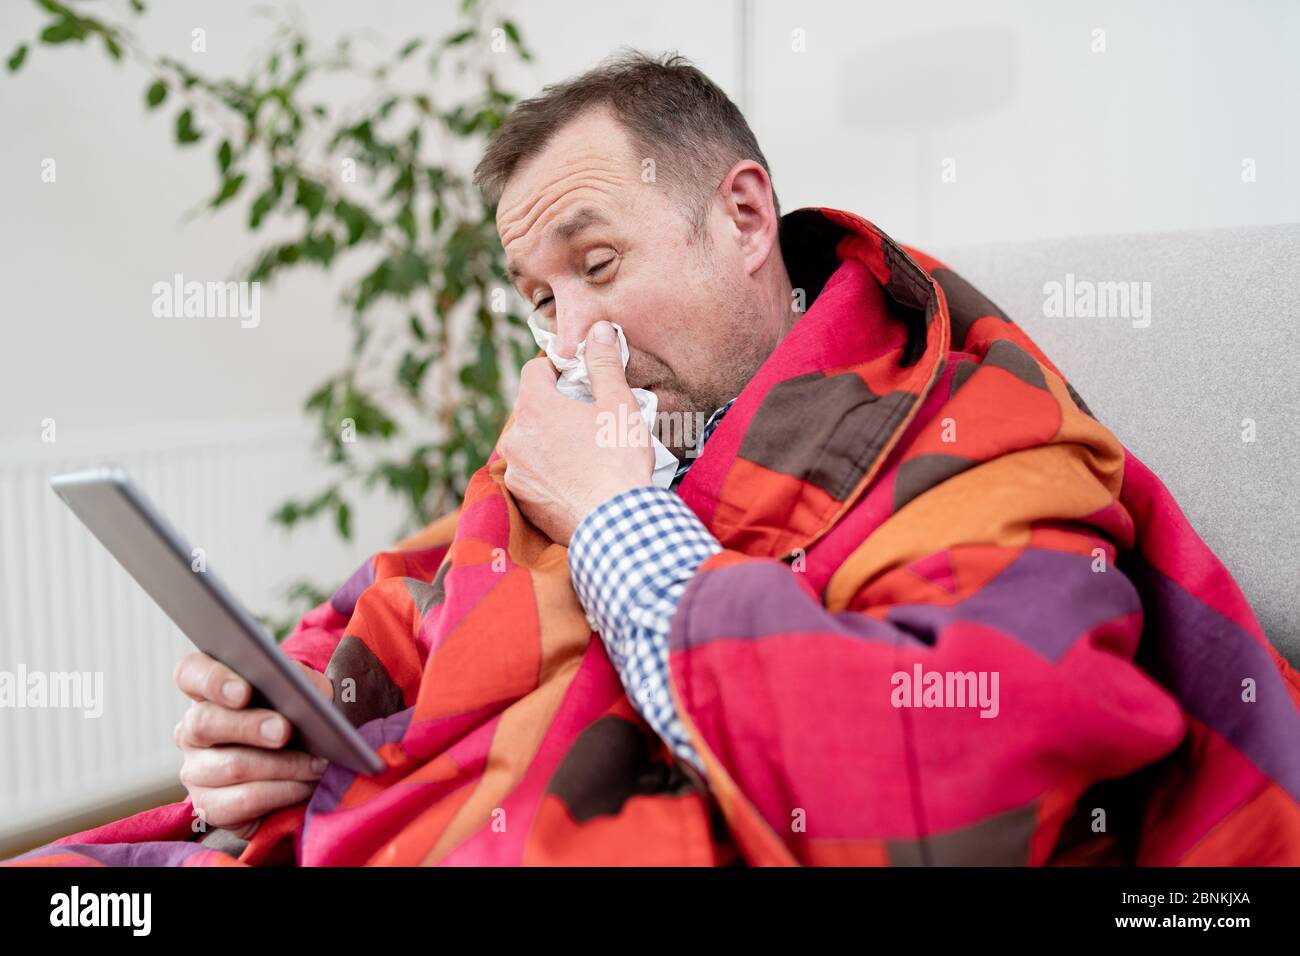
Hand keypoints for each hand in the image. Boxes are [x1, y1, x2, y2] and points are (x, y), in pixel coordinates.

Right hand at [173, 651, 332, 837]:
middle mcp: (192, 729)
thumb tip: (300, 692)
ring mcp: (195, 770)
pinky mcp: (209, 806)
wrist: (305, 758)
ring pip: (230, 766)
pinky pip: (241, 803)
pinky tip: (305, 785)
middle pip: (205, 723)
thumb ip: (299, 681)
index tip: (244, 691)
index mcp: (207, 690)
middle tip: (284, 731)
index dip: (212, 680)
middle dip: (249, 726)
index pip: (191, 673)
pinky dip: (281, 793)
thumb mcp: (304, 689)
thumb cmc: (299, 714)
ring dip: (281, 766)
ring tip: (316, 763)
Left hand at [500, 320, 654, 544]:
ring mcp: (517, 471)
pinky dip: (549, 471)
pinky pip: (533, 474)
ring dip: (551, 441)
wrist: (616, 524)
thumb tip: (598, 330)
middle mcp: (516, 438)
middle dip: (556, 407)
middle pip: (532, 407)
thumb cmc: (618, 461)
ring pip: (531, 442)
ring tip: (586, 452)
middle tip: (589, 417)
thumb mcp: (618, 405)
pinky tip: (577, 478)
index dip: (557, 369)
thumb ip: (604, 364)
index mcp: (535, 407)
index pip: (534, 370)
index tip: (578, 378)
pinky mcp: (524, 500)